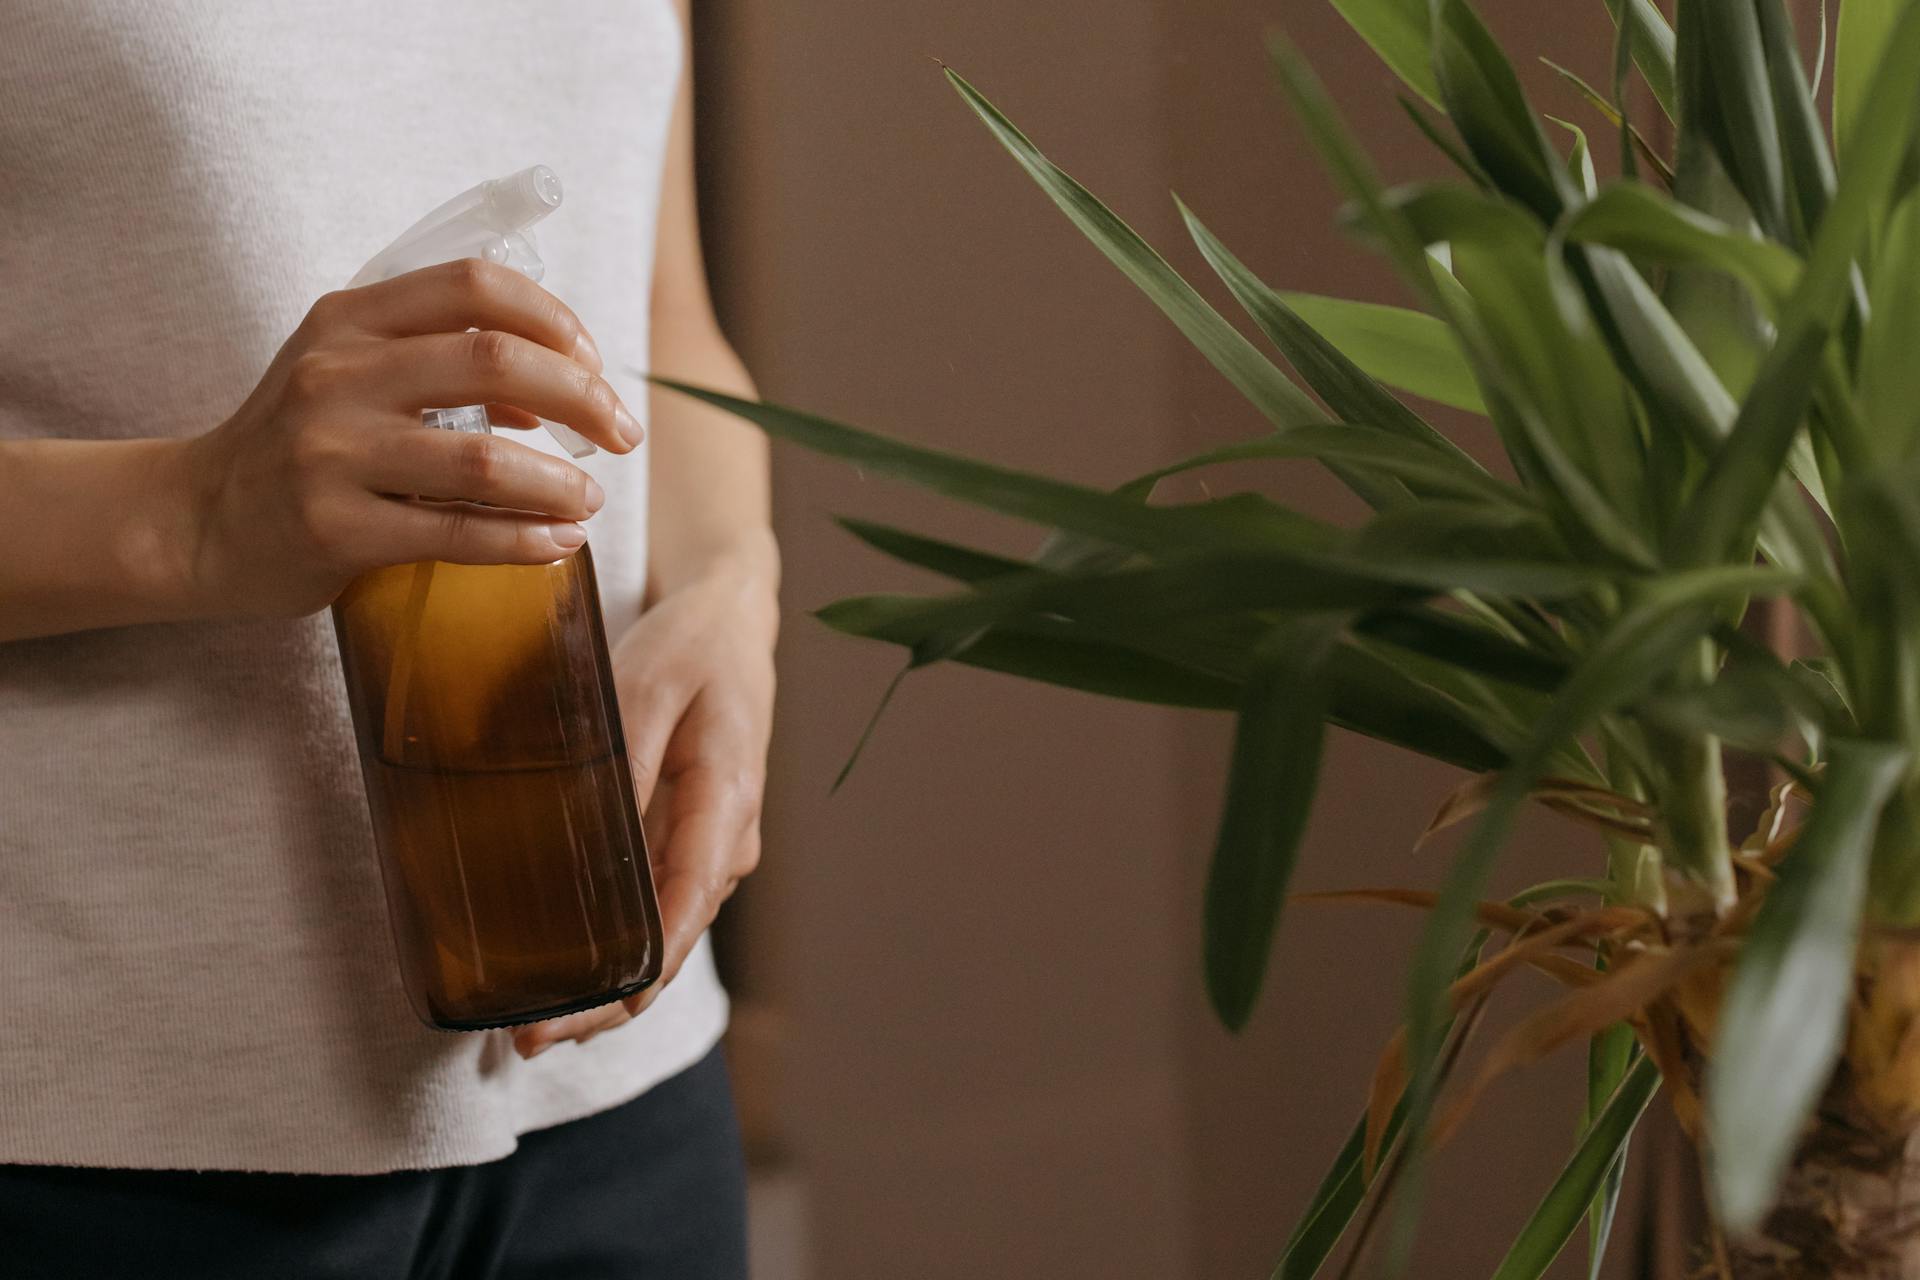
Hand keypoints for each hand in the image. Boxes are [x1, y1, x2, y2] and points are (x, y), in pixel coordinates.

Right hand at [177, 258, 645, 617]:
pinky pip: (456, 534)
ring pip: (484, 460)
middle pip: (495, 361)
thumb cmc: (301, 444)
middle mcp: (337, 374)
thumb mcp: (354, 374)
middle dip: (583, 397)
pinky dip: (525, 540)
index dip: (554, 318)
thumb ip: (443, 363)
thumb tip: (557, 387)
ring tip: (588, 500)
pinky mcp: (332, 528)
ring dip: (559, 482)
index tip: (593, 361)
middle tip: (623, 434)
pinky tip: (558, 543)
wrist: (197, 520)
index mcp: (350, 318)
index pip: (474, 284)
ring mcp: (330, 452)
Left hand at [513, 543, 777, 1057]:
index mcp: (724, 805)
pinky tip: (569, 968)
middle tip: (527, 1042)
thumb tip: (587, 841)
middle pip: (673, 944)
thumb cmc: (692, 645)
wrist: (732, 618)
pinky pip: (659, 907)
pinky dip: (620, 946)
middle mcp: (728, 841)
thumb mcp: (646, 685)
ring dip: (610, 983)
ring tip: (536, 1022)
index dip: (630, 980)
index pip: (681, 915)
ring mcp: (713, 845)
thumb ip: (621, 761)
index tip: (571, 1018)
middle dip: (606, 1002)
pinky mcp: (692, 838)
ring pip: (666, 934)